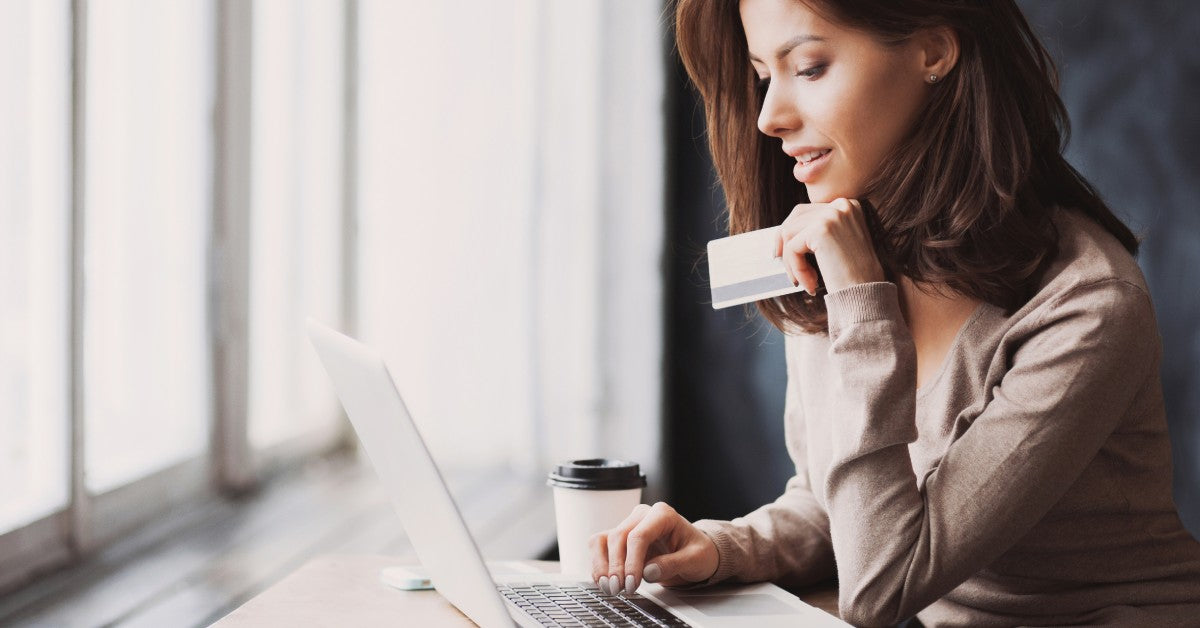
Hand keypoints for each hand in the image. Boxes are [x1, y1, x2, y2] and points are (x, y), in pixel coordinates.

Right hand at [588, 502, 718, 595]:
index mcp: (662, 514)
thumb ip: (673, 564)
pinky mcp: (620, 538)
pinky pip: (601, 547)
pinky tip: (604, 581)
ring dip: (602, 565)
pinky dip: (599, 565)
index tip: (632, 583)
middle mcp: (642, 516)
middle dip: (616, 567)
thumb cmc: (698, 551)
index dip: (632, 561)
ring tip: (609, 587)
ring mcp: (629, 525)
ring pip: (604, 540)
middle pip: (618, 537)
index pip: (639, 535)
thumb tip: (648, 572)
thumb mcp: (695, 559)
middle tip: (620, 590)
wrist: (695, 553)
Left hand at [772, 198, 884, 294]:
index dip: (791, 232)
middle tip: (785, 266)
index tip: (783, 252)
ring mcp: (831, 215)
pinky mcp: (820, 230)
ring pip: (789, 233)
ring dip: (792, 262)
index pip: (807, 211)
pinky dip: (796, 269)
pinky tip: (811, 284)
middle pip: (795, 218)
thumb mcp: (838, 244)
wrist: (868, 294)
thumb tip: (784, 230)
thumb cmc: (854, 276)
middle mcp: (841, 205)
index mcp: (848, 205)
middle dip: (785, 243)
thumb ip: (818, 231)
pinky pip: (792, 248)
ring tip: (805, 282)